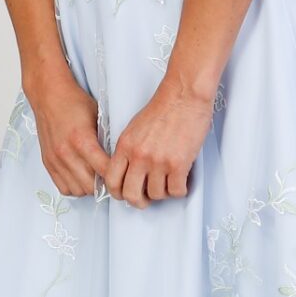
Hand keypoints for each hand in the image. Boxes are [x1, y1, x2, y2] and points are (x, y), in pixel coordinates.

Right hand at [28, 69, 111, 197]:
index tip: (122, 172)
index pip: (105, 170)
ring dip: (89, 187)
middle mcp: (67, 153)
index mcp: (82, 140)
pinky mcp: (47, 163)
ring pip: (78, 190)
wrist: (49, 96)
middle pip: (92, 186)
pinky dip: (75, 186)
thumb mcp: (98, 117)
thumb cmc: (75, 103)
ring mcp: (55, 160)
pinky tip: (81, 176)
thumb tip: (120, 160)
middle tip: (111, 176)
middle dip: (104, 184)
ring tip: (96, 176)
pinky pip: (64, 188)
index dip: (117, 174)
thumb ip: (107, 139)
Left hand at [105, 77, 213, 207]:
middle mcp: (138, 156)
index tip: (126, 194)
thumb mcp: (134, 128)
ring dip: (163, 193)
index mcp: (125, 146)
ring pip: (156, 194)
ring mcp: (158, 161)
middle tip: (147, 199)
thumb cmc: (163, 108)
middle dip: (139, 201)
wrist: (184, 95)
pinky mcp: (179, 164)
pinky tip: (182, 181)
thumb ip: (128, 149)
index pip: (111, 180)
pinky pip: (176, 190)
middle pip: (131, 194)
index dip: (118, 193)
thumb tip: (128, 171)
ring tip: (169, 183)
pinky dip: (180, 190)